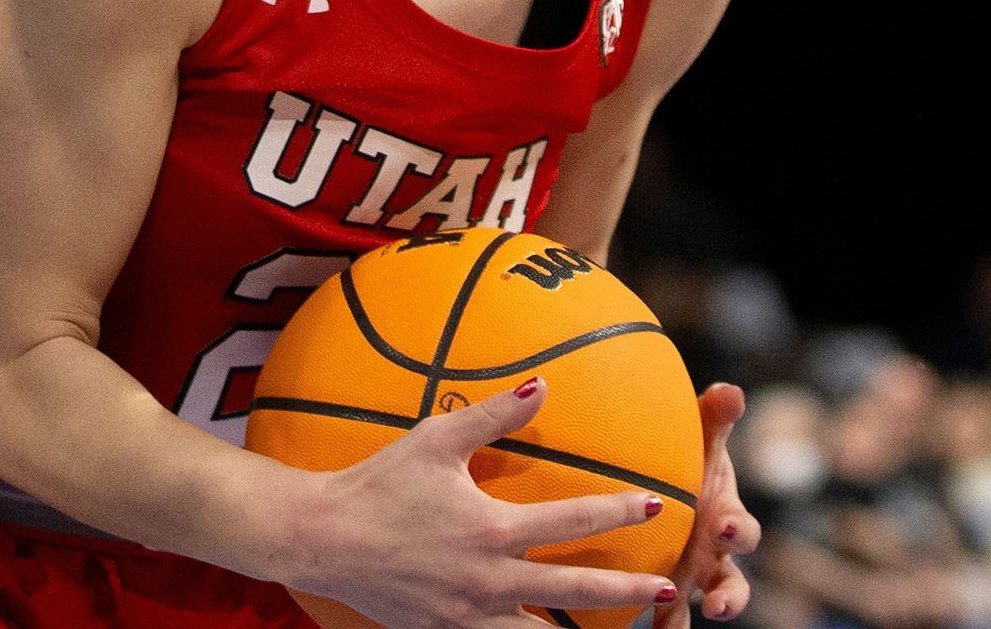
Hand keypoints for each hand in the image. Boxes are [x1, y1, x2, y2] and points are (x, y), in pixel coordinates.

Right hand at [285, 378, 680, 628]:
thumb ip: (492, 415)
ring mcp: (470, 613)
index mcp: (491, 529)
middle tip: (667, 590)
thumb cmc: (378, 482)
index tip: (655, 505)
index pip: (572, 522)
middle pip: (576, 590)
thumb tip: (542, 385)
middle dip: (628, 592)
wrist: (323, 537)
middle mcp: (489, 578)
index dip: (618, 512)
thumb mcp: (434, 440)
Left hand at [657, 384, 759, 627]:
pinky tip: (623, 626)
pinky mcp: (655, 593)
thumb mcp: (700, 437)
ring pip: (692, 609)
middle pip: (733, 586)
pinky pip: (653, 614)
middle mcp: (713, 557)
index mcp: (726, 519)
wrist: (658, 479)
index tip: (726, 526)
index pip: (744, 532)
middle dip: (730, 596)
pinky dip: (645, 622)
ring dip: (683, 623)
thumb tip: (731, 391)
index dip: (739, 532)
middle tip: (719, 604)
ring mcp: (685, 578)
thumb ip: (714, 417)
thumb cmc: (687, 456)